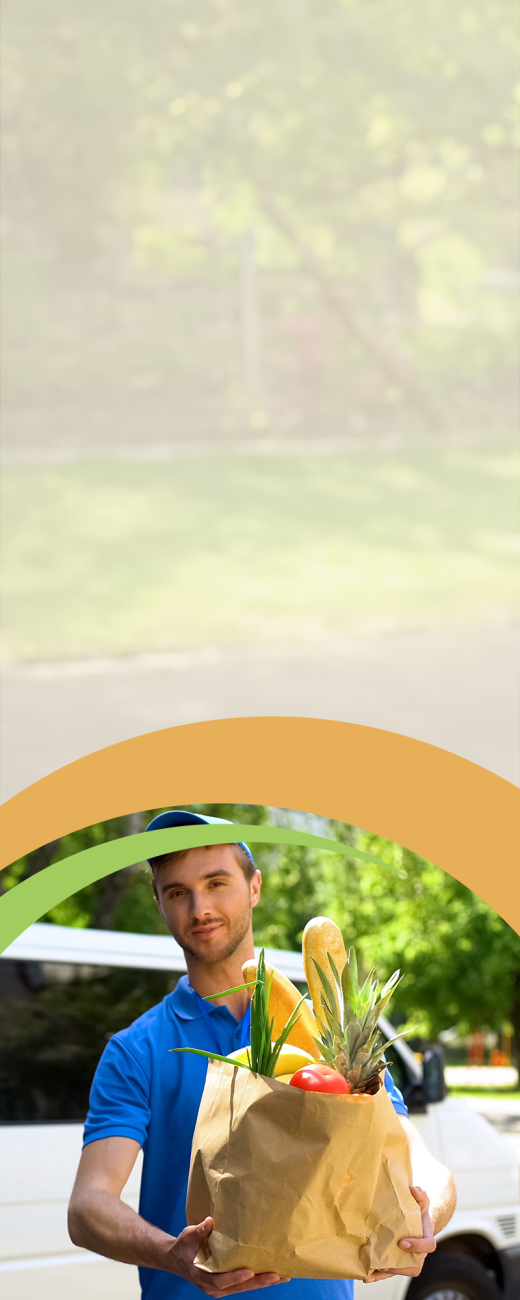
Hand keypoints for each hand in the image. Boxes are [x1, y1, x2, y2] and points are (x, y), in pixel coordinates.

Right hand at [168, 1217, 290, 1294]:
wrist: (176, 1259)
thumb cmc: (183, 1246)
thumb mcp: (188, 1235)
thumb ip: (199, 1230)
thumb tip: (210, 1221)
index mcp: (202, 1275)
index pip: (220, 1280)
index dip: (235, 1277)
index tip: (249, 1272)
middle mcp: (212, 1286)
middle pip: (237, 1287)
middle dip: (258, 1282)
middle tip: (277, 1275)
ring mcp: (220, 1288)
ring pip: (243, 1288)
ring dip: (262, 1282)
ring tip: (282, 1276)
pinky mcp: (226, 1285)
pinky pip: (243, 1285)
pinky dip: (257, 1280)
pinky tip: (272, 1275)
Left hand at [363, 1186, 435, 1283]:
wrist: (413, 1221)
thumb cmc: (417, 1211)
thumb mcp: (420, 1201)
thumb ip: (420, 1195)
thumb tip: (414, 1190)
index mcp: (427, 1238)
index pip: (428, 1245)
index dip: (417, 1246)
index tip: (402, 1243)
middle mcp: (419, 1253)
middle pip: (412, 1264)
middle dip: (398, 1265)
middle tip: (383, 1262)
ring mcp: (408, 1260)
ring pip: (399, 1270)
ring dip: (385, 1272)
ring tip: (371, 1270)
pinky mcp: (398, 1263)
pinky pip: (390, 1272)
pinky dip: (379, 1276)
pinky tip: (367, 1276)